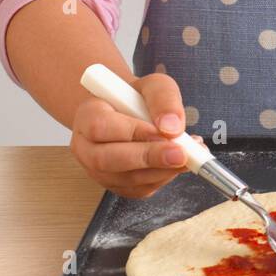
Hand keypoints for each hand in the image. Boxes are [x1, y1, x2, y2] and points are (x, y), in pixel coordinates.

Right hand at [69, 71, 203, 197]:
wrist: (131, 114)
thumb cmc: (138, 98)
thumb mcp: (153, 85)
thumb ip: (162, 99)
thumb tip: (172, 127)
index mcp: (87, 116)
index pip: (100, 127)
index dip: (133, 132)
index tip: (163, 131)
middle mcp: (86, 147)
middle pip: (107, 160)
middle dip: (148, 158)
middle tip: (181, 154)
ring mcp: (98, 171)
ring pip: (125, 179)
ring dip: (161, 170)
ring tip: (189, 156)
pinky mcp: (117, 186)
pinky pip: (139, 189)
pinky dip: (163, 178)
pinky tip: (180, 163)